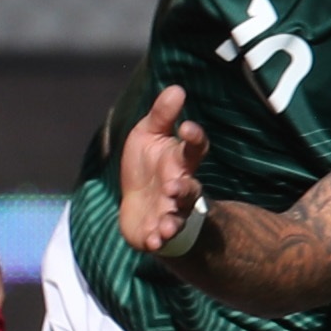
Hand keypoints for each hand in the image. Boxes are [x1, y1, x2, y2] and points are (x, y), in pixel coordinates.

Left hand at [117, 86, 209, 252]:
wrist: (136, 204)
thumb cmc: (146, 167)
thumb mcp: (148, 135)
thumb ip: (162, 115)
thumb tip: (177, 88)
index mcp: (180, 161)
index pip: (195, 149)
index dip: (194, 139)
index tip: (188, 127)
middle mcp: (179, 187)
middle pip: (190, 190)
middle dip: (184, 189)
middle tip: (173, 186)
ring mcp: (170, 211)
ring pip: (178, 217)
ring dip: (173, 220)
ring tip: (166, 225)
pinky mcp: (156, 231)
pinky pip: (161, 238)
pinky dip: (158, 240)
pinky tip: (153, 242)